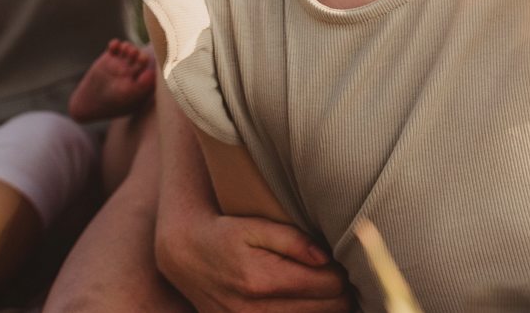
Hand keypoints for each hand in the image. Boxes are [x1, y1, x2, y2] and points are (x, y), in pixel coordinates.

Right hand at [157, 206, 351, 312]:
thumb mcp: (255, 226)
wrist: (187, 258)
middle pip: (328, 309)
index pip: (328, 285)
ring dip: (329, 306)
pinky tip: (311, 301)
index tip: (342, 259)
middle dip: (341, 291)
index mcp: (263, 279)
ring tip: (328, 287)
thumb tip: (326, 257)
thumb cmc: (224, 235)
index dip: (342, 272)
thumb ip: (292, 240)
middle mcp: (257, 310)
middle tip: (341, 273)